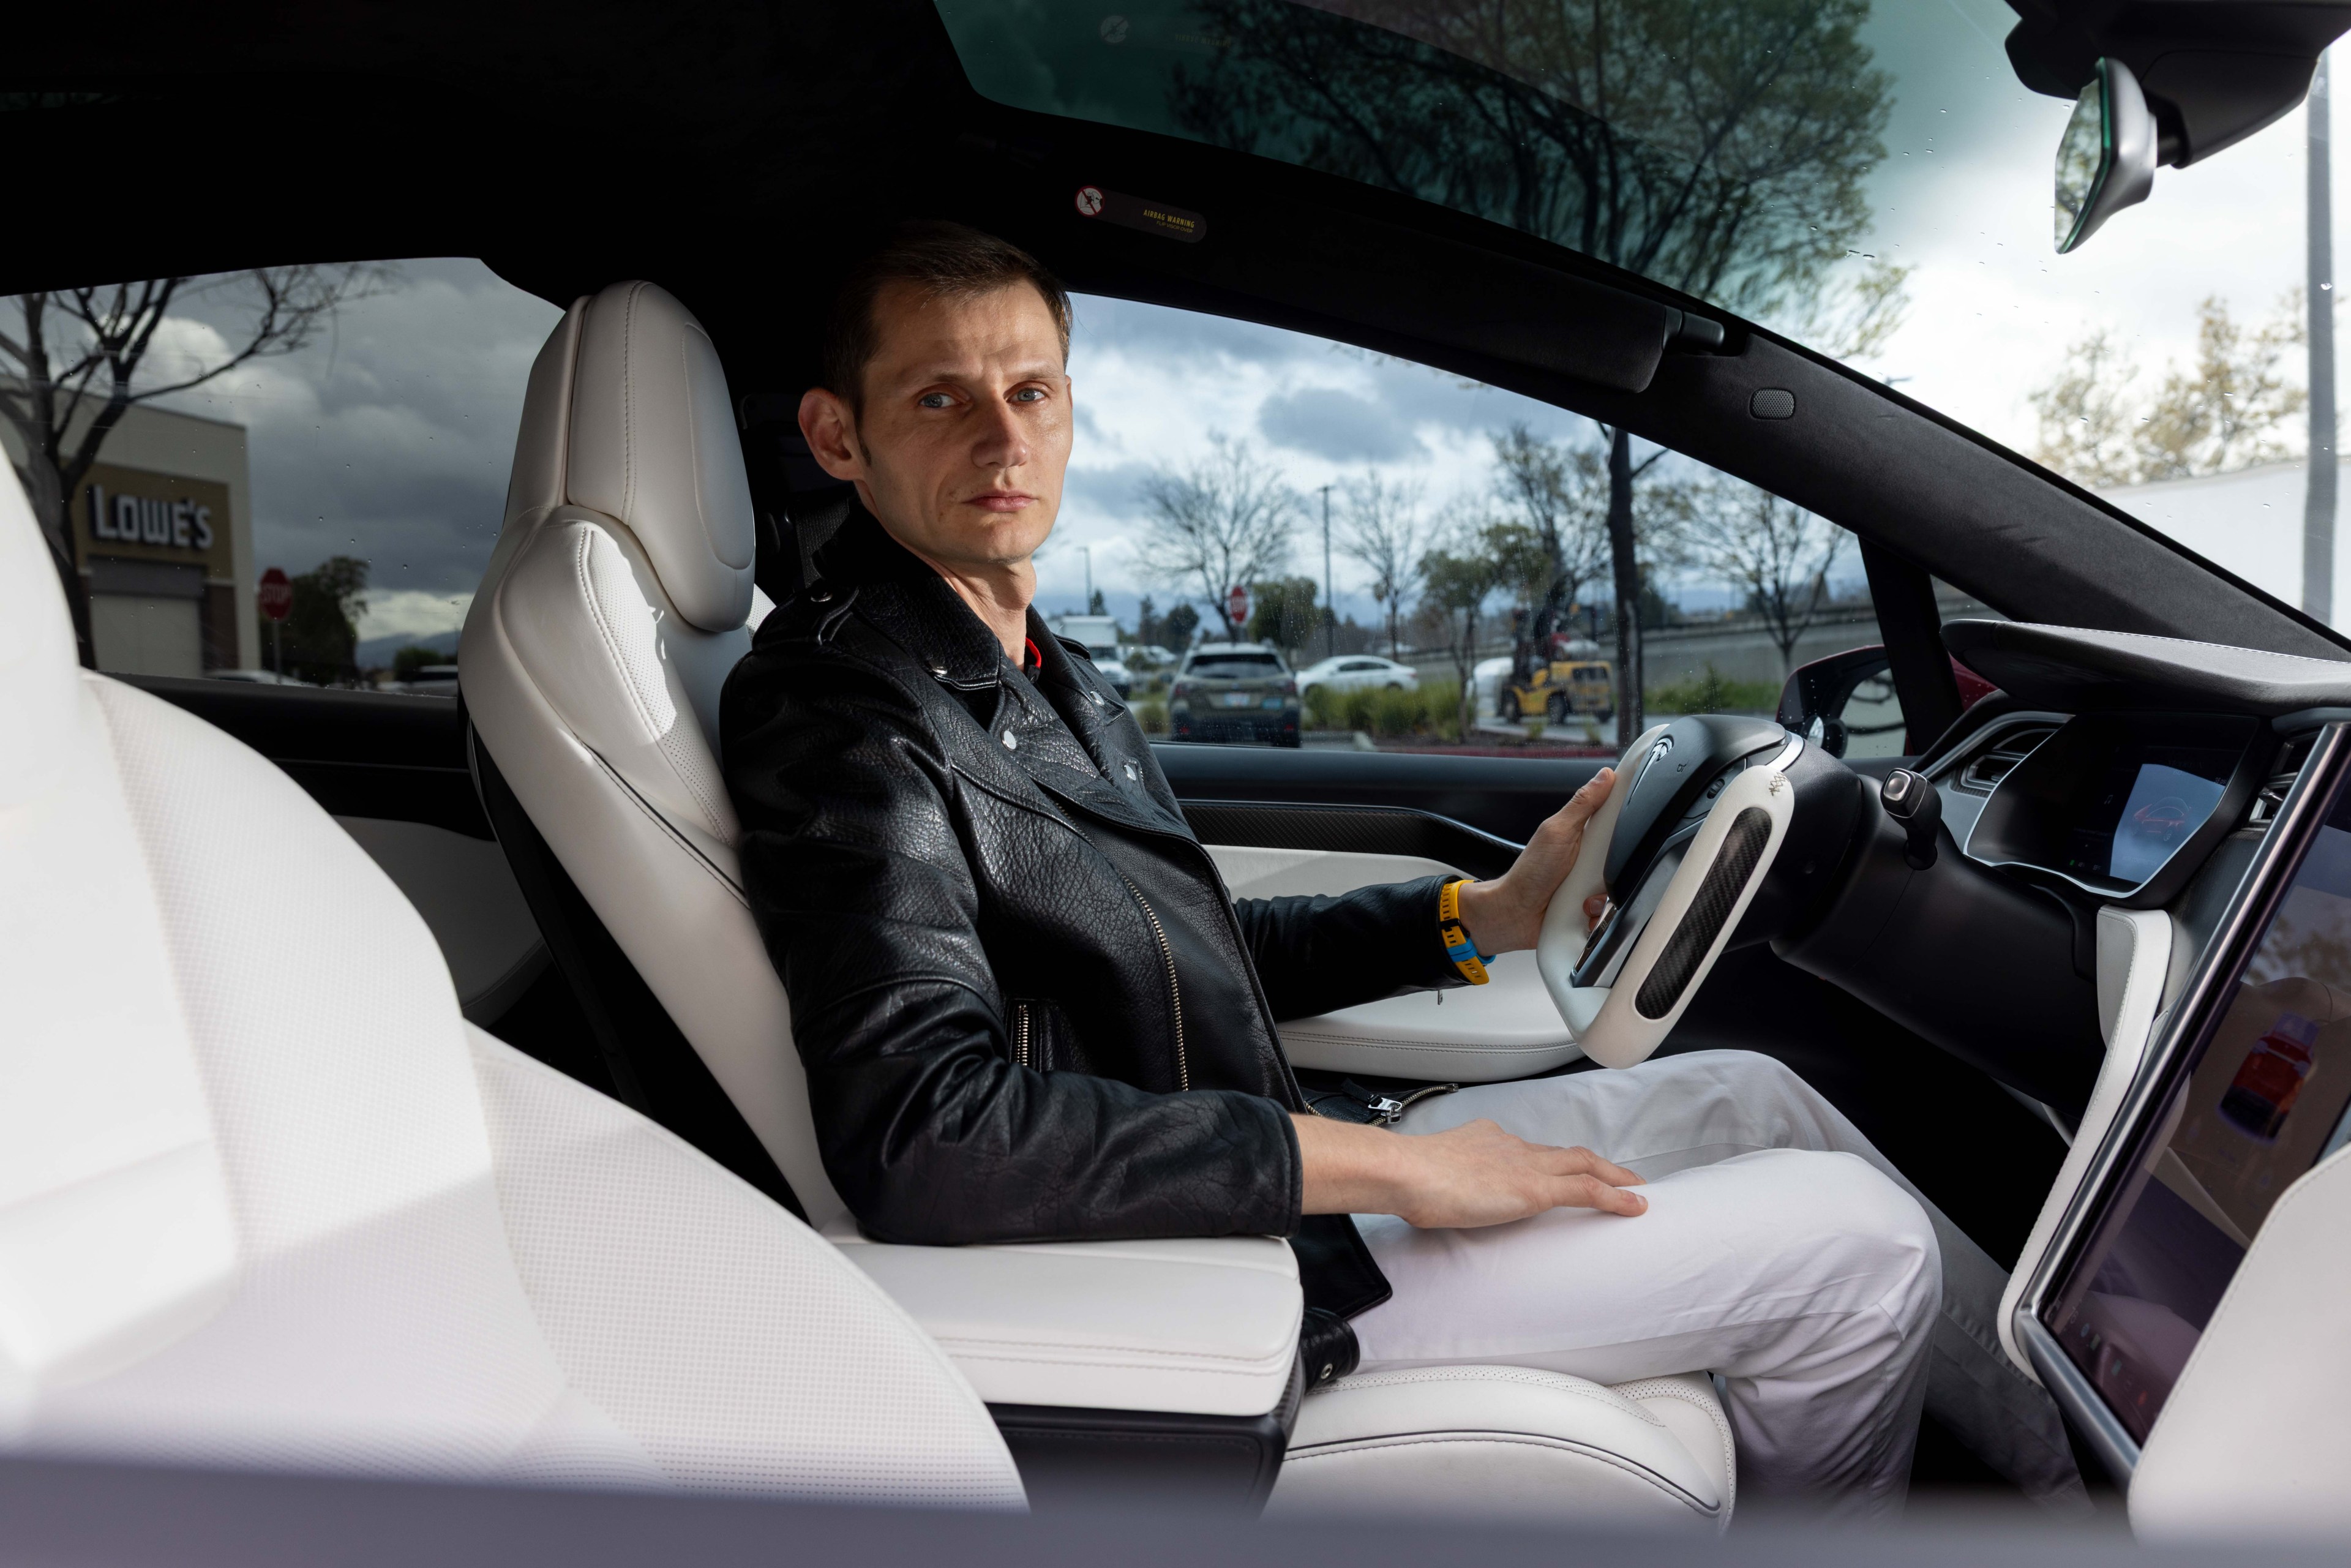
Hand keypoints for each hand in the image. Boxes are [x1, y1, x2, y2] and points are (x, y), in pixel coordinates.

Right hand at [1294, 1113, 1645, 1225]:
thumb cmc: (1407, 1179)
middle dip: (1594, 1162)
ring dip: (1612, 1176)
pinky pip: (1587, 1190)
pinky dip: (1615, 1197)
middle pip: (1564, 1152)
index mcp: (1485, 1140)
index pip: (1528, 1150)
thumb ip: (1440, 1186)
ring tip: (1635, 1189)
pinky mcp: (1536, 1188)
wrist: (1408, 1172)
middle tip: (1618, 1174)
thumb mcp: (1428, 1180)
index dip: (1551, 1160)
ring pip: (1582, 1164)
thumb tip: (1432, 1201)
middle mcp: (1511, 1146)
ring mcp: (1526, 1165)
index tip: (1560, 1168)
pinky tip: (1635, 1206)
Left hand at [1453, 766, 1614, 954]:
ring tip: (1581, 897)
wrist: (1515, 915)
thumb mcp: (1557, 832)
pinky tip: (1580, 912)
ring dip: (1602, 898)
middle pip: (1625, 860)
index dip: (1627, 825)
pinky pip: (1611, 913)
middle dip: (1614, 870)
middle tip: (1591, 871)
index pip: (1617, 822)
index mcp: (1584, 835)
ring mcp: (1592, 887)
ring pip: (1621, 889)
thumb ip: (1582, 804)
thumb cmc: (1530, 872)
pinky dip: (1597, 916)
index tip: (1622, 835)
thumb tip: (1604, 776)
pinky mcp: (1593, 911)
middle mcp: (1591, 860)